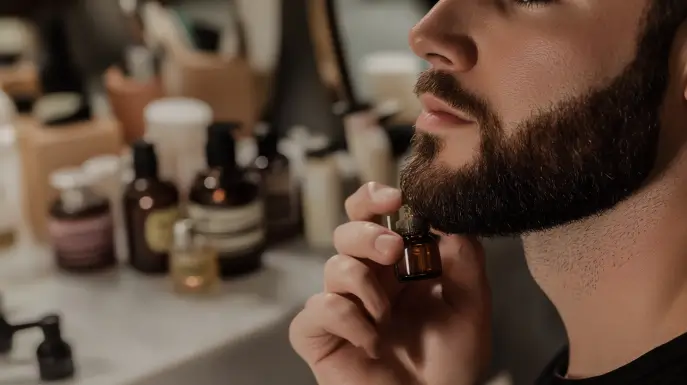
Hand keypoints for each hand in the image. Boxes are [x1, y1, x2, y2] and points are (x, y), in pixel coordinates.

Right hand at [290, 182, 491, 384]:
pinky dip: (346, 320)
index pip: (372, 217)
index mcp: (396, 267)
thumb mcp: (471, 308)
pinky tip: (371, 343)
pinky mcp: (320, 335)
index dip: (373, 198)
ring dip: (365, 286)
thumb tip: (449, 218)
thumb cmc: (449, 365)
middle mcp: (366, 282)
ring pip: (333, 267)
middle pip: (346, 232)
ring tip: (387, 318)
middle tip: (393, 250)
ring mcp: (341, 307)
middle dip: (367, 234)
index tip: (395, 197)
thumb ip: (465, 261)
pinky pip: (316, 309)